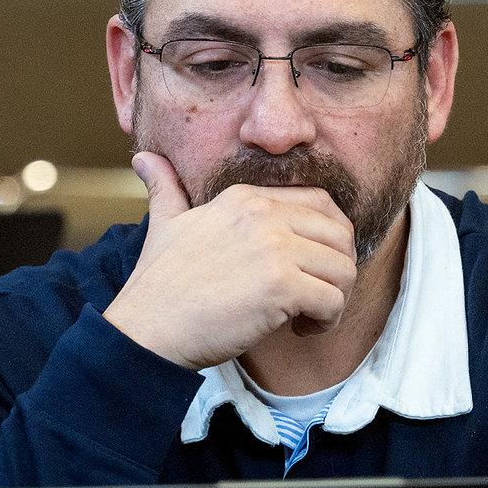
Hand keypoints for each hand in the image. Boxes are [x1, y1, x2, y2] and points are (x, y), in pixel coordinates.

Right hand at [104, 151, 357, 369]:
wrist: (146, 329)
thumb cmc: (157, 286)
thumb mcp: (163, 225)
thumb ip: (165, 189)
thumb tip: (144, 159)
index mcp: (244, 197)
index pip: (319, 203)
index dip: (327, 239)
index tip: (309, 268)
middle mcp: (263, 215)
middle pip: (340, 234)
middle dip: (337, 268)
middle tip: (317, 294)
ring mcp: (274, 249)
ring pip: (344, 269)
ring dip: (335, 298)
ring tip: (308, 315)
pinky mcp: (281, 286)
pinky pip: (333, 301)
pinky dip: (327, 321)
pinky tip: (301, 329)